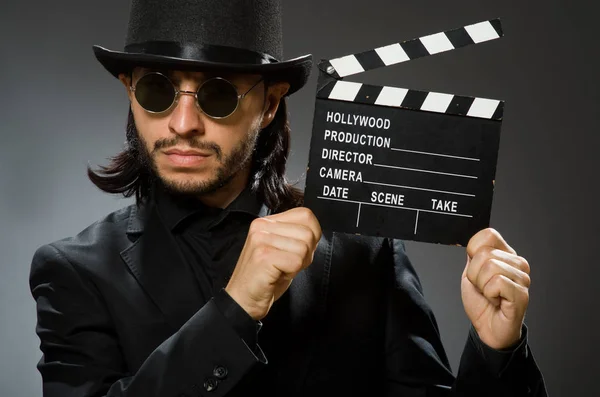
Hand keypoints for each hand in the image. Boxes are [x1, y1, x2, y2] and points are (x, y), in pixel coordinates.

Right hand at [225, 207, 321, 320]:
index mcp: (266, 221)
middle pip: (308, 233)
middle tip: (287, 265)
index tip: (299, 251)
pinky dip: (291, 273)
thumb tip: (315, 232)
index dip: (312, 235)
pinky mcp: (264, 256)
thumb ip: (295, 236)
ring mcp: (261, 240)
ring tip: (281, 270)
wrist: (242, 300)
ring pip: (304, 247)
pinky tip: (277, 275)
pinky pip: (296, 262)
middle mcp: (262, 226)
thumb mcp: (280, 249)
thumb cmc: (264, 278)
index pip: (305, 215)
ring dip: (298, 265)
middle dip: (306, 254)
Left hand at [461, 228, 530, 349]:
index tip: (476, 270)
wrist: (487, 328)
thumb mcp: (471, 274)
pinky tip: (497, 301)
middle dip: (474, 274)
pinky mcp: (521, 293)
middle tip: (483, 288)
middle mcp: (517, 263)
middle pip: (484, 253)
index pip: (488, 234)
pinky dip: (489, 294)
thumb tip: (472, 243)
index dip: (473, 251)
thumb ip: (473, 256)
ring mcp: (522, 278)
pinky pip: (497, 283)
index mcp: (506, 255)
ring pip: (489, 267)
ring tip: (490, 295)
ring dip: (482, 285)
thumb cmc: (481, 302)